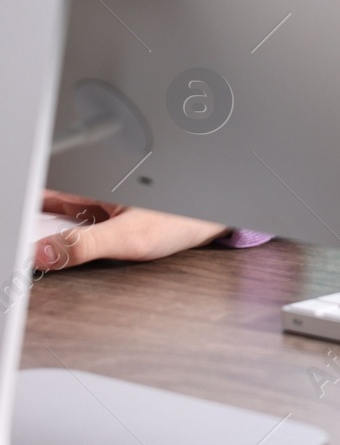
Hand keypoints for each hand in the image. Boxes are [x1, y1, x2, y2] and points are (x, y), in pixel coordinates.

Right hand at [35, 190, 227, 270]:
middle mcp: (92, 192)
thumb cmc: (182, 218)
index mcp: (92, 184)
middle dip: (32, 234)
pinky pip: (75, 234)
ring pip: (58, 225)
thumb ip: (85, 245)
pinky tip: (62, 260)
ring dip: (46, 243)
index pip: (39, 197)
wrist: (214, 221)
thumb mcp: (131, 237)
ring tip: (38, 259)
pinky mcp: (106, 223)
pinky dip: (64, 248)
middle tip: (27, 258)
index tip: (16, 246)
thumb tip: (43, 254)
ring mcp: (98, 208)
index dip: (22, 219)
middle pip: (44, 213)